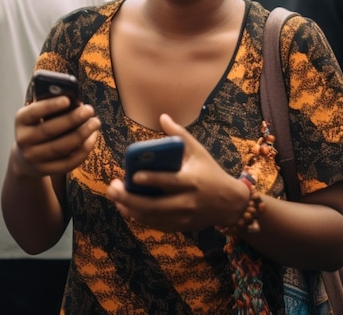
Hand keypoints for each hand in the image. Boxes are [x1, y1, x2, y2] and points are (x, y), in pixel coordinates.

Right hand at [11, 96, 100, 177]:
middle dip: (73, 119)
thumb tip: (77, 102)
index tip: (68, 100)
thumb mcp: (39, 114)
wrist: (26, 157)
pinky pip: (68, 162)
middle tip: (89, 110)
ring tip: (95, 122)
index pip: (34, 112)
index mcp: (22, 120)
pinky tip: (92, 137)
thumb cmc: (40, 126)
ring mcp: (33, 158)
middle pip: (50, 130)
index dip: (50, 106)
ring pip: (61, 147)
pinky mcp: (46, 170)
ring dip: (82, 134)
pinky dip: (83, 150)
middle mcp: (24, 140)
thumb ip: (53, 106)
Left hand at [106, 113, 248, 232]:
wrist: (229, 202)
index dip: (151, 180)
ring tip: (115, 198)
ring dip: (130, 209)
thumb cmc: (210, 171)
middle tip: (113, 188)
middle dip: (130, 199)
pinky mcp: (180, 227)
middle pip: (155, 206)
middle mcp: (187, 201)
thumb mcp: (198, 151)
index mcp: (192, 180)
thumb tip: (163, 117)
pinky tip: (126, 208)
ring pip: (152, 218)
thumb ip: (179, 135)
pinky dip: (139, 218)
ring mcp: (183, 217)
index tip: (133, 175)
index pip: (170, 182)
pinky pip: (156, 225)